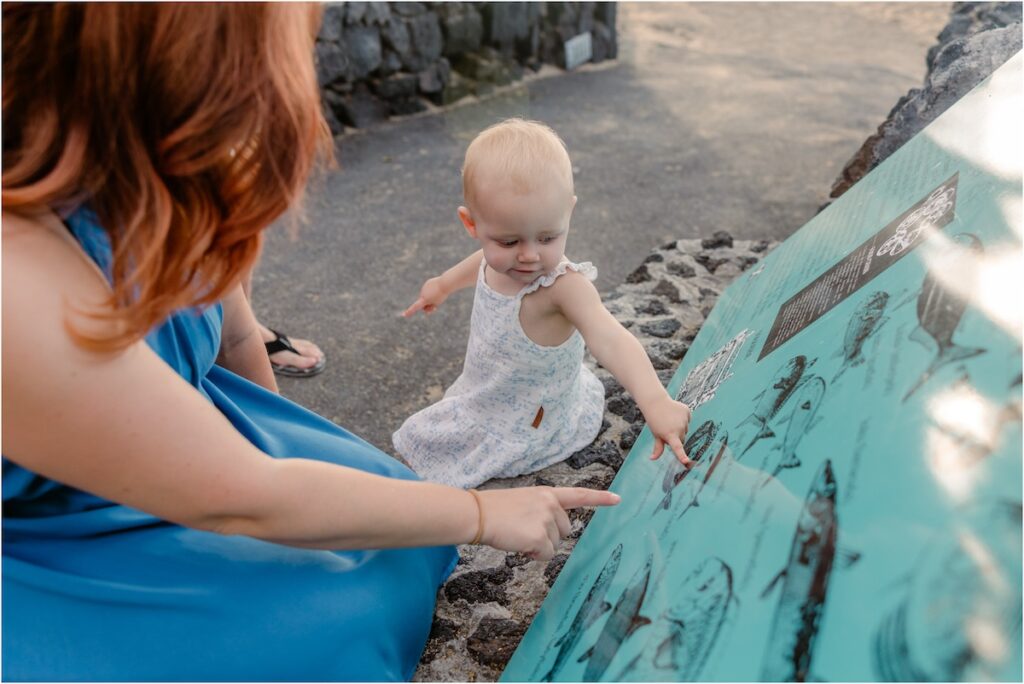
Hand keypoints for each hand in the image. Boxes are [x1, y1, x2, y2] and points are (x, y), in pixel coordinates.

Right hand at [402, 277, 447, 316]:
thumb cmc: (441, 295)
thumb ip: (430, 308)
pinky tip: (437, 289)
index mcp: (424, 299)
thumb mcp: (436, 304)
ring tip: (438, 294)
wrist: (445, 283)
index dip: (409, 312)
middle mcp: (422, 293)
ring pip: (426, 295)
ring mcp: (424, 287)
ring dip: (431, 297)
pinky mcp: (427, 283)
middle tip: (435, 307)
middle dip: (428, 305)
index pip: (415, 307)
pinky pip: (429, 289)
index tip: (403, 315)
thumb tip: (426, 311)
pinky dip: (432, 290)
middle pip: (423, 302)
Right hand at [475, 487, 620, 560]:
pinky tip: (518, 544)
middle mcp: (551, 505)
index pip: (579, 495)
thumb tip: (548, 535)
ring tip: (517, 534)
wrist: (478, 514)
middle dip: (548, 536)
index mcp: (547, 493)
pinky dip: (532, 555)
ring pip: (554, 546)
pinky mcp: (540, 537)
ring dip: (538, 546)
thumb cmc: (494, 509)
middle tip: (524, 530)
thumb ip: (542, 511)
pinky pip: (545, 556)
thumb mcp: (524, 501)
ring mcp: (546, 521)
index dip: (600, 498)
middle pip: (566, 531)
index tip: (618, 499)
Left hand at [644, 396, 692, 465]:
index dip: (682, 456)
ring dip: (679, 428)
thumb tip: (653, 458)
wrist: (656, 402)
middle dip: (676, 437)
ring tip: (670, 420)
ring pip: (685, 430)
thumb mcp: (656, 434)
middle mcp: (679, 428)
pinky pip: (687, 420)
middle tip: (667, 429)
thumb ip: (658, 448)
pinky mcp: (687, 412)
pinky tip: (675, 414)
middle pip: (682, 439)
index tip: (686, 462)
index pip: (677, 448)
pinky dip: (682, 419)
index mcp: (670, 435)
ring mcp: (684, 419)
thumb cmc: (655, 420)